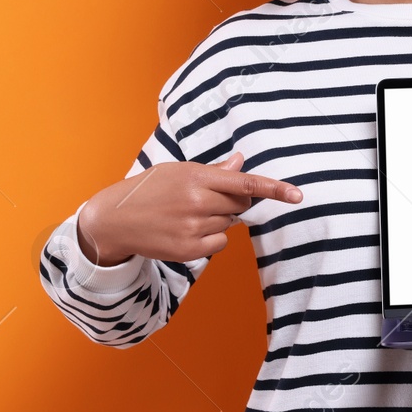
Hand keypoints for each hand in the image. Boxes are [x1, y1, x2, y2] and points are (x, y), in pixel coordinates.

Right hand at [76, 152, 301, 266]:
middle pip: (241, 204)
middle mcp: (197, 203)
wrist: (113, 220)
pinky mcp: (188, 250)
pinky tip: (186, 231)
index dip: (275, 189)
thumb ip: (214, 171)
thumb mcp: (178, 172)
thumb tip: (241, 161)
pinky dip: (210, 239)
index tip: (298, 195)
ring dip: (217, 219)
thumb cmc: (149, 190)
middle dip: (232, 201)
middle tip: (203, 199)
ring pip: (229, 224)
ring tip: (185, 215)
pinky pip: (220, 244)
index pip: (245, 182)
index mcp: (196, 178)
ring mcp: (193, 228)